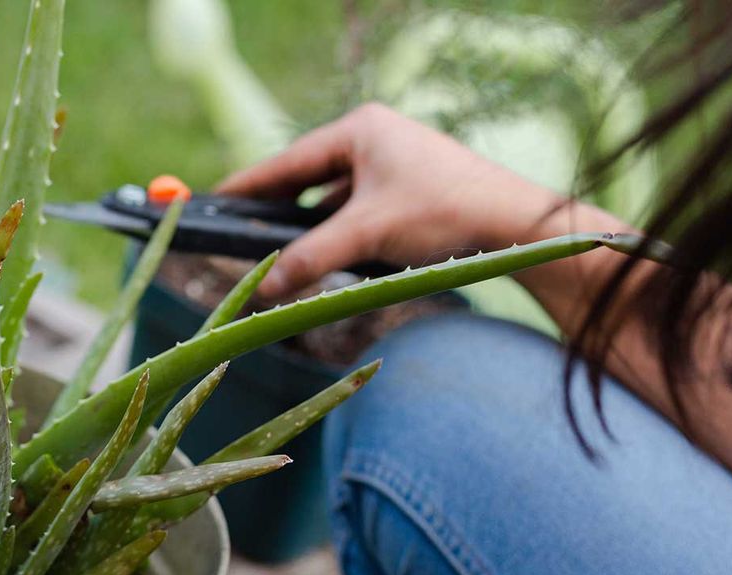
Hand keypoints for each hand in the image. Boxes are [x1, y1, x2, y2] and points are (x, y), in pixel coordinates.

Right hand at [217, 103, 604, 296]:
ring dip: (310, 228)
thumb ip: (310, 258)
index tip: (214, 202)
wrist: (517, 227)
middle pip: (307, 178)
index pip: (287, 161)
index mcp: (360, 130)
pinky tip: (327, 258)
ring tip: (278, 253)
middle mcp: (375, 139)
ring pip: (334, 199)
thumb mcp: (367, 236)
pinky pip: (358, 211)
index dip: (248, 186)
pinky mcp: (410, 191)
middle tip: (237, 232)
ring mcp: (394, 165)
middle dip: (276, 211)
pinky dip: (340, 234)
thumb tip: (262, 287)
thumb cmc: (444, 213)